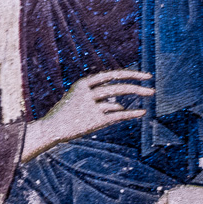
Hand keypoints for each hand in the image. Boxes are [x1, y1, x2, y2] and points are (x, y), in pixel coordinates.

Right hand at [22, 69, 150, 160]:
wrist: (50, 129)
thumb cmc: (66, 114)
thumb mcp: (79, 100)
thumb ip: (98, 100)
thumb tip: (119, 106)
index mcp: (82, 83)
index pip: (110, 75)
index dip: (129, 74)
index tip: (145, 76)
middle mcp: (87, 93)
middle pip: (117, 86)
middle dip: (137, 86)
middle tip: (152, 87)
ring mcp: (90, 107)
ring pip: (117, 101)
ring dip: (134, 98)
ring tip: (149, 95)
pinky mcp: (94, 121)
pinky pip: (117, 116)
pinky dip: (131, 113)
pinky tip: (141, 112)